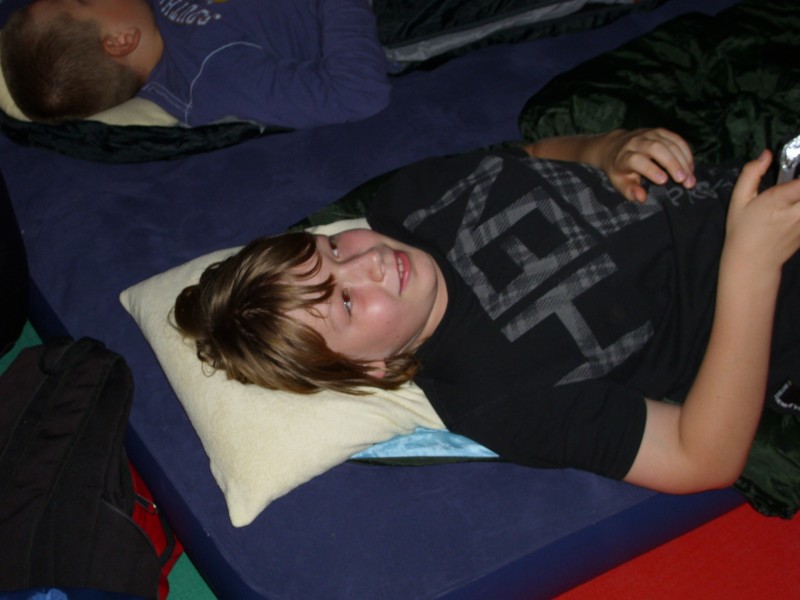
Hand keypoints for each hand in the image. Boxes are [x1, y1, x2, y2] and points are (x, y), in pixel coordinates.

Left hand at [594, 128, 695, 202]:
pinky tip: (690, 166)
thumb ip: (630, 191)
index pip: (636, 160)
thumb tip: (642, 198)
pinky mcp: (660, 131)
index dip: (650, 169)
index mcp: (623, 156)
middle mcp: (636, 142)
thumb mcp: (619, 183)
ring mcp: (649, 134)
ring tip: (690, 177)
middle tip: (683, 180)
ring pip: (669, 143)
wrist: (615, 146)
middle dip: (672, 163)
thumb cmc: (619, 170)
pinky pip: (677, 139)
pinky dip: (686, 152)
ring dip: (683, 160)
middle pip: (656, 148)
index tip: (663, 181)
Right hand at [724, 150, 799, 274]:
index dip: (798, 180)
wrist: (752, 263)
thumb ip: (751, 174)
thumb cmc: (743, 230)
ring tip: (793, 195)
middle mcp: (796, 212)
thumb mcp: (738, 201)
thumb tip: (765, 155)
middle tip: (794, 186)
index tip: (795, 164)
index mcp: (777, 201)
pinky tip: (793, 207)